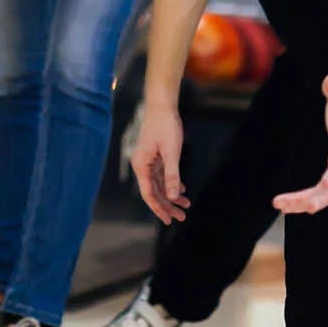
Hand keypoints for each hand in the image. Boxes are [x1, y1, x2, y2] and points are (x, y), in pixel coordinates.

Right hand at [131, 106, 190, 225]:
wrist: (162, 106)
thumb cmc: (165, 126)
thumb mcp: (172, 153)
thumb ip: (172, 176)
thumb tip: (172, 196)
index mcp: (142, 166)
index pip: (149, 194)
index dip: (159, 209)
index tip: (169, 220)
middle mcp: (142, 166)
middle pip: (154, 192)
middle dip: (168, 205)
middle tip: (182, 216)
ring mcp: (148, 161)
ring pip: (159, 184)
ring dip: (172, 195)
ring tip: (185, 205)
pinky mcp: (155, 156)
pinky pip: (162, 175)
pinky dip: (172, 183)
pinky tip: (181, 190)